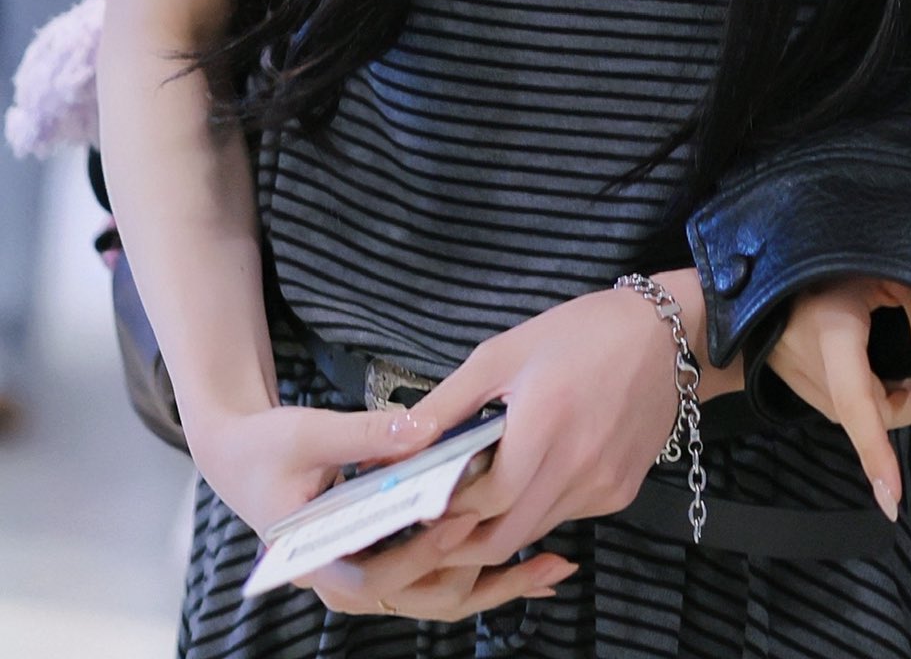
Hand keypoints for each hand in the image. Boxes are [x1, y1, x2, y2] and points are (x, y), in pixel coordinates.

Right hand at [187, 400, 576, 621]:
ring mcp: (369, 580)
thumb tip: (423, 430)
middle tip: (543, 559)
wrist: (241, 457)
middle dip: (487, 583)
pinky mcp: (386, 564)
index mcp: (320, 562)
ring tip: (550, 566)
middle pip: (425, 599)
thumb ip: (366, 435)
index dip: (427, 552)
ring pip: (440, 597)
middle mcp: (347, 584)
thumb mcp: (309, 432)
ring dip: (495, 583)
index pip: (381, 577)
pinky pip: (437, 578)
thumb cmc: (268, 446)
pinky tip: (525, 560)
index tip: (469, 517)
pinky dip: (480, 570)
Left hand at [408, 286, 689, 570]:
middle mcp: (577, 466)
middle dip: (462, 540)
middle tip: (435, 521)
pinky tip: (531, 476)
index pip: (483, 501)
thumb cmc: (581, 333)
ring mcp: (602, 486)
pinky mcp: (620, 494)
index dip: (445, 509)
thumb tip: (401, 440)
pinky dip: (538, 508)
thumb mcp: (505, 351)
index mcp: (544, 423)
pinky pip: (565, 516)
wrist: (666, 336)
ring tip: (477, 496)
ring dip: (500, 525)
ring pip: (534, 533)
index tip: (417, 504)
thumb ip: (449, 401)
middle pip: (504, 539)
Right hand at [768, 278, 910, 517]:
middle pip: (870, 413)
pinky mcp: (795, 374)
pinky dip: (876, 398)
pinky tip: (902, 380)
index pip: (856, 405)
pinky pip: (843, 400)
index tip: (892, 498)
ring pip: (858, 412)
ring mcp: (798, 373)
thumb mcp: (891, 274)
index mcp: (833, 337)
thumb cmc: (840, 255)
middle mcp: (811, 365)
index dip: (876, 452)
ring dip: (899, 404)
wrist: (777, 254)